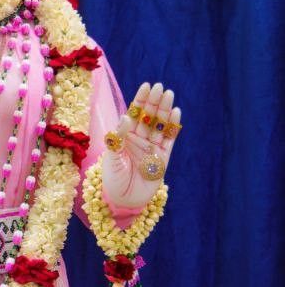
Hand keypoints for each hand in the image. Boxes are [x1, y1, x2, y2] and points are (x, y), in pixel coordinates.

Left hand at [101, 81, 180, 211]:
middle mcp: (140, 139)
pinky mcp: (163, 158)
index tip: (146, 86)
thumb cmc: (112, 179)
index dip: (140, 100)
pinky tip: (176, 113)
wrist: (123, 200)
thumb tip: (127, 116)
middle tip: (160, 87)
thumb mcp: (111, 157)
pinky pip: (169, 139)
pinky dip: (173, 127)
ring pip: (160, 125)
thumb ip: (118, 137)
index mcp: (125, 136)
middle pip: (149, 116)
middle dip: (154, 101)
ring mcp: (152, 148)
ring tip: (169, 95)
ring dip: (165, 110)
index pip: (134, 114)